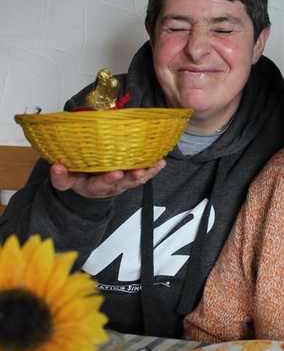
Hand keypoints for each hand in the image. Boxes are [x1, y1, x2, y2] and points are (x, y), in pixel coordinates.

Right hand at [49, 159, 165, 198]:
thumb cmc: (79, 179)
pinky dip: (153, 169)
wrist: (89, 188)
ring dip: (145, 172)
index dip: (107, 179)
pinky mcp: (130, 178)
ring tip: (154, 164)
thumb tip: (56, 167)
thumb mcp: (66, 182)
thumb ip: (61, 177)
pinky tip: (160, 162)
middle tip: (137, 171)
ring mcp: (122, 182)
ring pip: (134, 179)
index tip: (114, 173)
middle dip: (129, 177)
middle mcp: (110, 186)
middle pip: (121, 184)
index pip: (99, 184)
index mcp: (93, 187)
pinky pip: (143, 174)